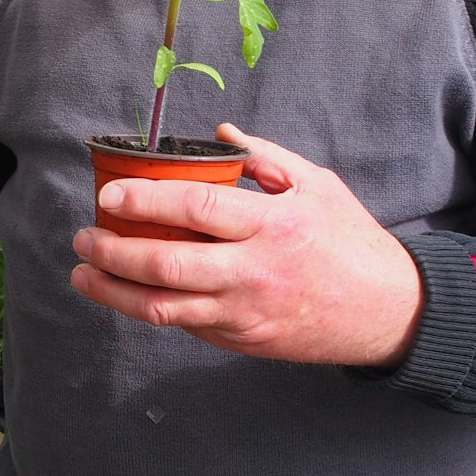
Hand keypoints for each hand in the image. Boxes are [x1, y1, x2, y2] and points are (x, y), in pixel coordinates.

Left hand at [68, 123, 424, 367]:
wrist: (391, 314)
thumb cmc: (351, 241)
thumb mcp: (319, 185)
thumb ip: (267, 158)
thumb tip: (221, 134)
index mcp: (273, 223)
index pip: (197, 208)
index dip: (146, 200)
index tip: (110, 195)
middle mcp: (255, 270)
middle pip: (167, 263)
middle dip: (114, 250)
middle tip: (84, 235)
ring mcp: (246, 312)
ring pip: (164, 307)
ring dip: (114, 291)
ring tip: (84, 272)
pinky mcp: (243, 340)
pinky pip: (186, 324)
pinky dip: (149, 308)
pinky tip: (125, 292)